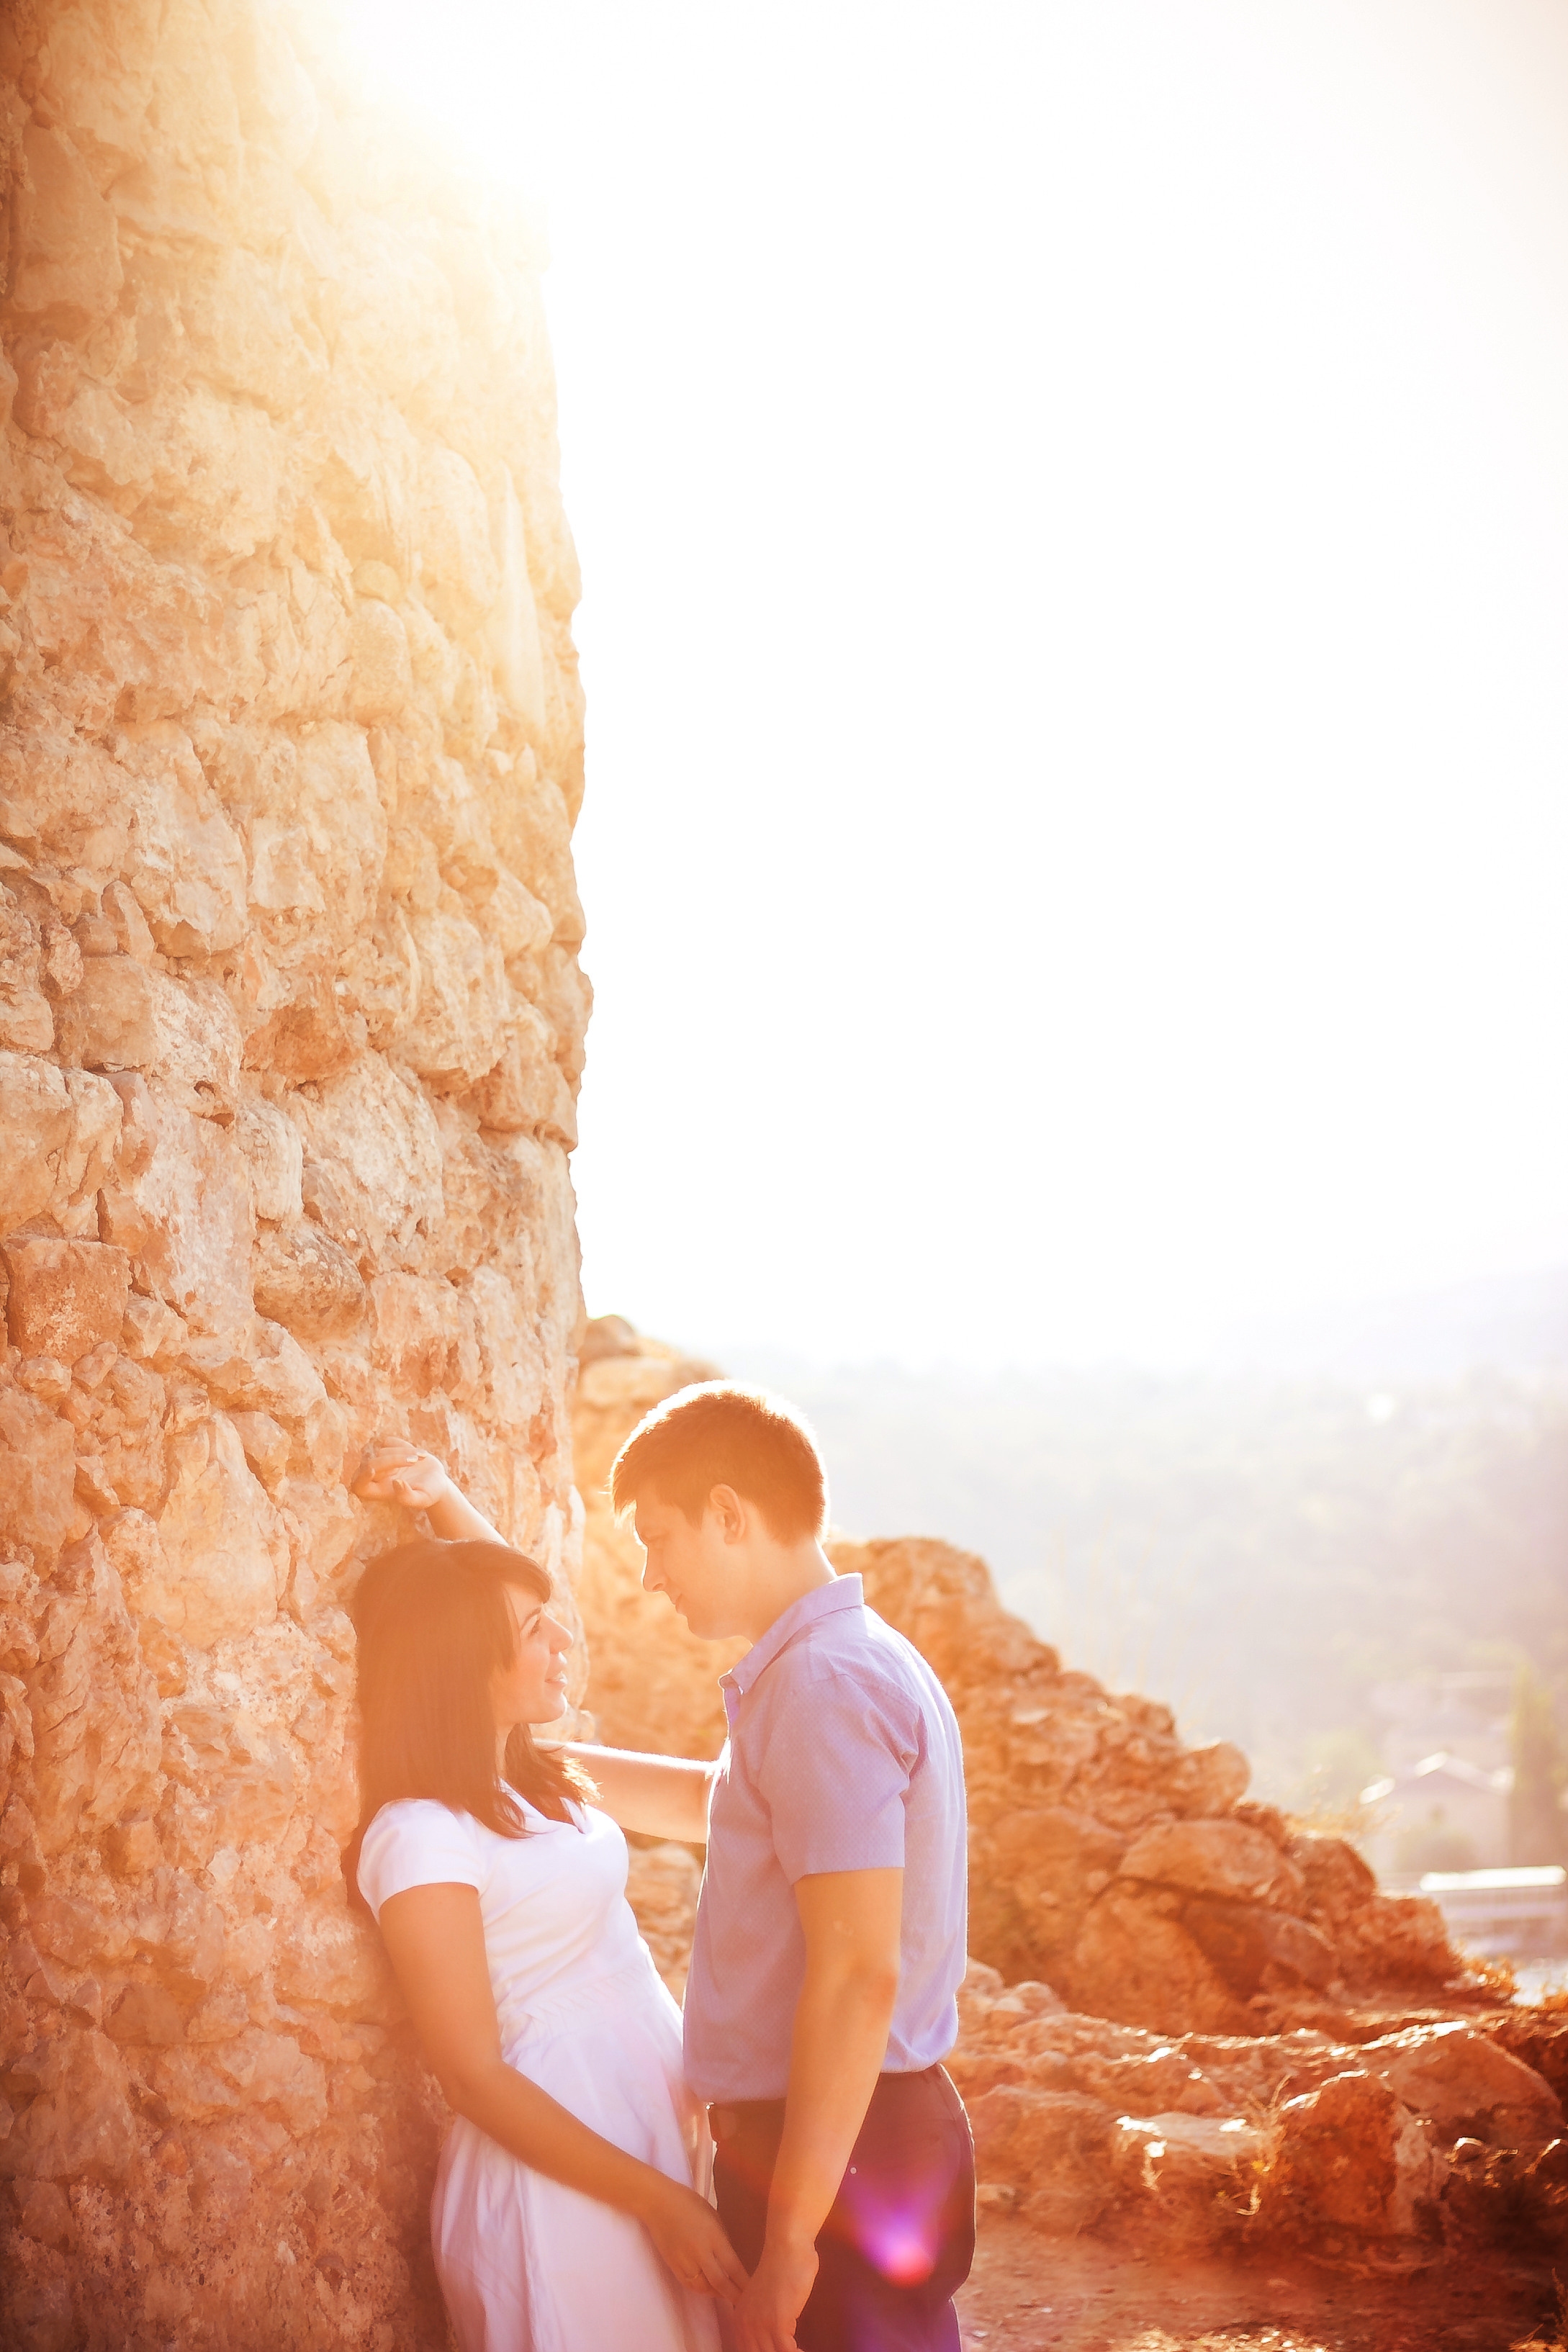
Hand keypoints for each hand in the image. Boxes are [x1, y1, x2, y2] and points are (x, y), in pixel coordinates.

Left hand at [352, 1440, 450, 1514]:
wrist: (437, 1481)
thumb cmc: (430, 1494)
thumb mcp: (423, 1499)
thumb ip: (407, 1497)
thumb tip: (396, 1483)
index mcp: (382, 1492)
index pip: (359, 1486)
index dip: (361, 1478)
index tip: (372, 1470)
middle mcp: (379, 1477)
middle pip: (370, 1465)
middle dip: (392, 1460)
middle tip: (414, 1461)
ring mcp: (383, 1463)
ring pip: (381, 1452)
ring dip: (403, 1452)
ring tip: (419, 1459)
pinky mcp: (390, 1450)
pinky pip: (388, 1441)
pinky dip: (402, 1445)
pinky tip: (416, 1453)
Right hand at [638, 2175, 748, 2304]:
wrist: (658, 2203)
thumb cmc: (689, 2203)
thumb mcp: (713, 2216)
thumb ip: (722, 2239)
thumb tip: (730, 2259)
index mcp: (713, 2236)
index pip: (733, 2266)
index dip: (744, 2281)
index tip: (755, 2290)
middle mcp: (699, 2251)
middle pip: (720, 2281)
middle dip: (734, 2295)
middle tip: (744, 2303)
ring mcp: (685, 2260)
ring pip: (704, 2287)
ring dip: (718, 2294)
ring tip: (728, 2296)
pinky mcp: (674, 2266)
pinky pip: (690, 2284)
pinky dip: (702, 2290)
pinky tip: (710, 2290)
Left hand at [729, 2235, 817, 2351]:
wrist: (787, 2247)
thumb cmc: (781, 2269)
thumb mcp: (762, 2300)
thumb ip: (762, 2319)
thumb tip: (773, 2339)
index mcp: (739, 2319)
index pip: (746, 2351)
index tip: (777, 2349)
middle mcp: (744, 2325)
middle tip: (793, 2351)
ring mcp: (760, 2325)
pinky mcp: (777, 2324)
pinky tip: (805, 2351)